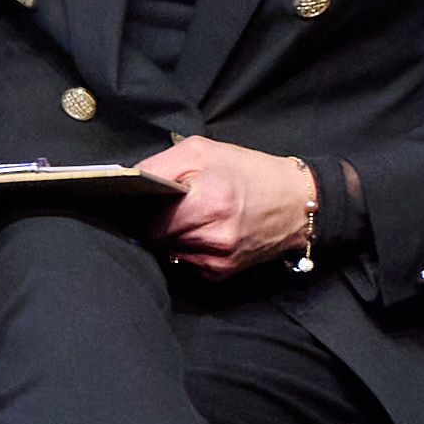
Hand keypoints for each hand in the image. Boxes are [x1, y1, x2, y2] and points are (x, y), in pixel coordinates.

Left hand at [140, 135, 318, 273]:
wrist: (297, 201)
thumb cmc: (249, 172)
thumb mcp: (201, 151)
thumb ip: (159, 166)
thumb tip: (126, 181)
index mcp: (209, 202)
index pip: (148, 219)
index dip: (139, 208)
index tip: (139, 201)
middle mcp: (215, 235)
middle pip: (155, 236)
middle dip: (154, 221)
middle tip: (167, 205)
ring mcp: (219, 258)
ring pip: (167, 250)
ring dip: (169, 235)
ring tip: (188, 215)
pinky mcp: (222, 271)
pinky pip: (185, 261)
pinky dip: (185, 247)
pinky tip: (200, 230)